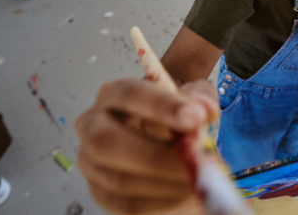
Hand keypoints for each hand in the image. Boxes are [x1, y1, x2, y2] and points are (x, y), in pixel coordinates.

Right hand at [75, 79, 218, 214]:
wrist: (167, 147)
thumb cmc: (174, 119)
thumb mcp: (192, 101)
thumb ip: (201, 99)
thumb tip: (206, 110)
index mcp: (114, 94)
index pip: (131, 95)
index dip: (163, 106)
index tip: (196, 117)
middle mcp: (93, 124)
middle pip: (107, 141)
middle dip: (156, 155)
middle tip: (195, 161)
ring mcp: (91, 161)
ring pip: (118, 178)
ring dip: (164, 182)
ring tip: (197, 179)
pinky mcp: (100, 192)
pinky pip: (126, 203)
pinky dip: (160, 200)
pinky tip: (184, 192)